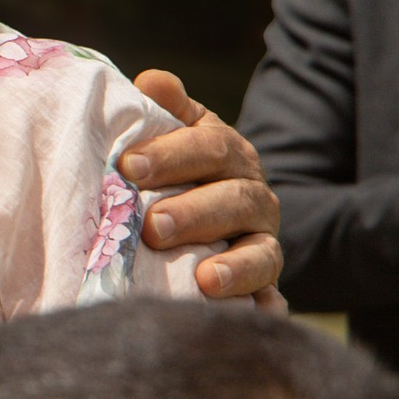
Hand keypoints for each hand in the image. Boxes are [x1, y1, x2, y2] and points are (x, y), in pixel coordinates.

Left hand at [123, 74, 284, 304]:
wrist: (202, 227)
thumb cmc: (170, 177)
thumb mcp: (170, 139)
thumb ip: (164, 112)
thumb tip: (152, 80)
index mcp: (227, 153)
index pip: (208, 146)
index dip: (171, 154)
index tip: (128, 166)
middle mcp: (253, 195)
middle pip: (234, 199)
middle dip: (194, 213)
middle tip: (152, 227)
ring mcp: (262, 242)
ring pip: (260, 252)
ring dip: (235, 267)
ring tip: (205, 280)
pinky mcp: (263, 286)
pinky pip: (271, 299)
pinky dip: (265, 308)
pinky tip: (256, 318)